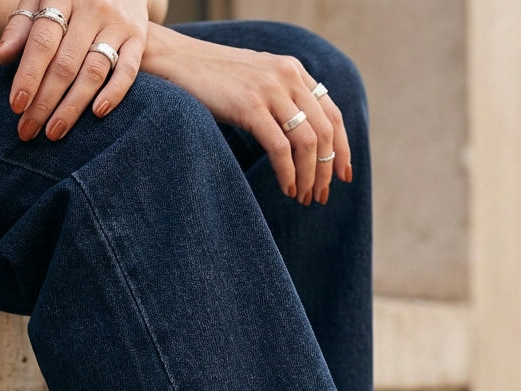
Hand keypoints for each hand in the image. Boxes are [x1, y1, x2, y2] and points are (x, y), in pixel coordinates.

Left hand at [0, 1, 149, 141]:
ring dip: (73, 107)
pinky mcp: (138, 37)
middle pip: (66, 63)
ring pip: (94, 72)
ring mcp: (117, 24)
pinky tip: (98, 114)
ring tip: (54, 132)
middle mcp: (91, 8)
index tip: (16, 106)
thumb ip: (22, 27)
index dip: (29, 75)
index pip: (42, 41)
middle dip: (45, 101)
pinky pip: (128, 70)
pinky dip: (114, 93)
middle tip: (29, 130)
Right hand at [143, 26, 352, 205]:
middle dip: (326, 171)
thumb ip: (284, 101)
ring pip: (307, 142)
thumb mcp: (259, 82)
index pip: (332, 114)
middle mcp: (288, 77)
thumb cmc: (216, 80)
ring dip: (309, 177)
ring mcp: (269, 90)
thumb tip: (305, 140)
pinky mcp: (249, 106)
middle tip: (319, 196)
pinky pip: (281, 148)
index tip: (344, 176)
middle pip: (324, 133)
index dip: (343, 149)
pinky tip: (286, 188)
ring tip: (302, 197)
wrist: (177, 61)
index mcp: (294, 71)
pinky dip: (288, 174)